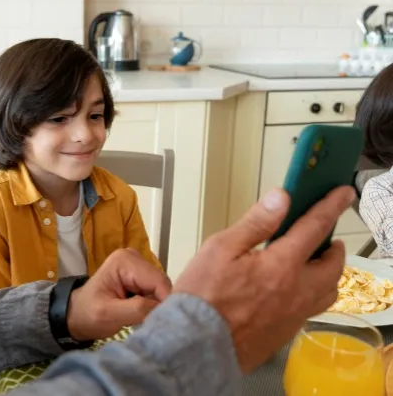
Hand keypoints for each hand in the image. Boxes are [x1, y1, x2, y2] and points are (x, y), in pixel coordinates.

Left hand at [66, 248, 171, 341]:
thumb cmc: (88, 314)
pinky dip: (152, 304)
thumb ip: (137, 309)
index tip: (160, 322)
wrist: (77, 315)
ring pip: (161, 289)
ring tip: (140, 317)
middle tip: (146, 321)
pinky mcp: (140, 276)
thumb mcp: (109, 314)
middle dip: (158, 305)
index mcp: (125, 261)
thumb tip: (165, 307)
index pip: (159, 282)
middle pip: (162, 284)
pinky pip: (156, 292)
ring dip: (155, 306)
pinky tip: (140, 312)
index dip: (164, 303)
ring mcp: (138, 265)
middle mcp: (135, 257)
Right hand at [173, 186, 353, 373]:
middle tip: (325, 236)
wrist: (197, 345)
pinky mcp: (286, 331)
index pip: (315, 228)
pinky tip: (294, 290)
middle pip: (332, 264)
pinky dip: (313, 293)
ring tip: (315, 263)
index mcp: (281, 265)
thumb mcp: (220, 248)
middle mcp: (297, 291)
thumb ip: (255, 223)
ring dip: (328, 272)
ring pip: (328, 290)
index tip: (342, 193)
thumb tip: (281, 199)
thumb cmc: (203, 297)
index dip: (330, 206)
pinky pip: (312, 309)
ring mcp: (295, 314)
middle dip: (333, 247)